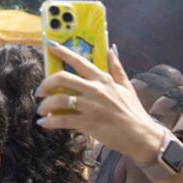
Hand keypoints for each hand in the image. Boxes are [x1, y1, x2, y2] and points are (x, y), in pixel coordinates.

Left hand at [35, 43, 162, 163]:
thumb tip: (112, 49)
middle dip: (46, 83)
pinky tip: (44, 123)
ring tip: (42, 110)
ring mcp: (91, 106)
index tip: (50, 46)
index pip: (79, 61)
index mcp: (103, 79)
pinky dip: (50, 122)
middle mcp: (95, 90)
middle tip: (40, 91)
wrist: (142, 137)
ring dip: (45, 105)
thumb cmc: (133, 112)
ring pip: (59, 100)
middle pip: (62, 78)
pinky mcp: (88, 123)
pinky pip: (63, 120)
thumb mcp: (127, 86)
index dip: (62, 52)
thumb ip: (116, 68)